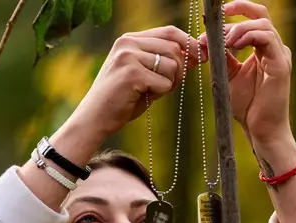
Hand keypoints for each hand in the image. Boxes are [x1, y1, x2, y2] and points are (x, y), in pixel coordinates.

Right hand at [70, 26, 203, 137]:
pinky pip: (165, 83)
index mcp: (130, 39)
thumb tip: (198, 53)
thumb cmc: (121, 100)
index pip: (169, 32)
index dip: (189, 43)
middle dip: (180, 70)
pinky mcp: (132, 73)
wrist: (94, 119)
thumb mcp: (146, 77)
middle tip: (166, 86)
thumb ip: (168, 63)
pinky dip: (160, 93)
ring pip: (172, 66)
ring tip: (151, 92)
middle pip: (174, 48)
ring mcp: (128, 56)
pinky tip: (143, 97)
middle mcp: (128, 42)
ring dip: (169, 84)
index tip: (201, 56)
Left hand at [201, 0, 291, 145]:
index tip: (212, 20)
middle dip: (238, 9)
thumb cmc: (247, 106)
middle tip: (216, 20)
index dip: (234, 13)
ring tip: (224, 41)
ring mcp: (280, 55)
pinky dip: (249, 36)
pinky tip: (234, 45)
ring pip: (263, 24)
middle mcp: (274, 48)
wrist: (260, 129)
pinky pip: (268, 38)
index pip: (252, 19)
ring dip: (239, 28)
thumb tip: (207, 39)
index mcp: (263, 48)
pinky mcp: (281, 65)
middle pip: (261, 14)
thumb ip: (223, 56)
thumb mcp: (229, 75)